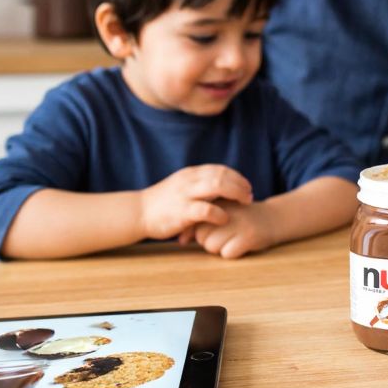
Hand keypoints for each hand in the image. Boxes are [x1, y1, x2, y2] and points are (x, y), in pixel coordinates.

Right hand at [138, 164, 252, 239]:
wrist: (138, 213)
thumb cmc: (163, 203)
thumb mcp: (182, 187)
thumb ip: (199, 184)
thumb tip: (222, 186)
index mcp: (191, 174)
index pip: (220, 169)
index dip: (237, 177)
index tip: (246, 187)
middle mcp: (189, 181)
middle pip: (223, 175)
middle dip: (240, 185)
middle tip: (249, 196)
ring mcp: (185, 195)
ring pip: (217, 186)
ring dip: (235, 194)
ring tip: (243, 203)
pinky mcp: (181, 212)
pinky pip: (206, 210)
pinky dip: (220, 213)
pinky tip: (225, 218)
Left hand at [192, 202, 274, 259]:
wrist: (274, 218)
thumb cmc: (242, 218)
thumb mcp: (222, 213)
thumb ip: (200, 223)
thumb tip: (180, 241)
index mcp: (218, 201)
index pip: (195, 222)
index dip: (199, 232)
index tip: (211, 232)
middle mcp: (227, 211)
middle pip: (201, 236)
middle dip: (209, 241)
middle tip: (225, 235)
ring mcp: (238, 223)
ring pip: (212, 246)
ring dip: (220, 248)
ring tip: (233, 239)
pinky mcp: (249, 236)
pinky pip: (228, 253)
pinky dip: (233, 253)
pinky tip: (242, 244)